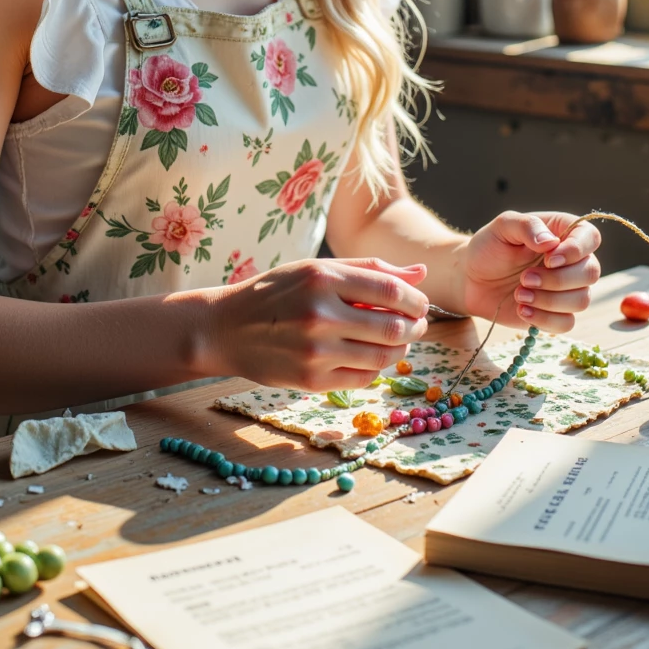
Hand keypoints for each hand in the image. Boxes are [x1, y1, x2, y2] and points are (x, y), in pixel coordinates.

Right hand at [213, 258, 429, 391]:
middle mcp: (320, 315)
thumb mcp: (316, 269)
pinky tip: (369, 355)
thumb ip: (370, 269)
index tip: (420, 304)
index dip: (416, 300)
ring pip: (383, 356)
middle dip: (415, 327)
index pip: (391, 292)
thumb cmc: (277, 293)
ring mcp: (315, 351)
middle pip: (393, 327)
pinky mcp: (311, 380)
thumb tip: (422, 272)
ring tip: (396, 340)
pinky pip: (363, 378)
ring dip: (400, 349)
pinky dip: (376, 367)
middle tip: (416, 324)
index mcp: (322, 279)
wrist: (226, 329)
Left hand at [459, 211, 600, 333]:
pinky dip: (545, 319)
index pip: (590, 237)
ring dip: (549, 300)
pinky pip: (567, 323)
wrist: (471, 278)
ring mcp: (566, 289)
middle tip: (525, 278)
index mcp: (563, 232)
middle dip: (557, 280)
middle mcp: (572, 261)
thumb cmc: (489, 247)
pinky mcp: (556, 313)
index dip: (577, 250)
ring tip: (519, 294)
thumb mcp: (502, 227)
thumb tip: (551, 242)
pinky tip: (522, 310)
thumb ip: (527, 226)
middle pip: (591, 272)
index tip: (549, 258)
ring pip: (582, 300)